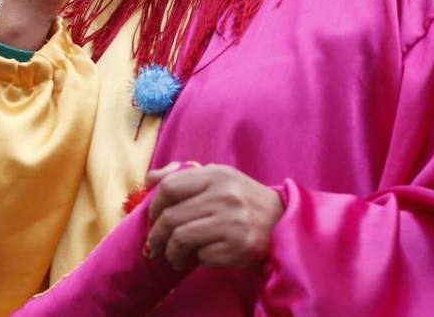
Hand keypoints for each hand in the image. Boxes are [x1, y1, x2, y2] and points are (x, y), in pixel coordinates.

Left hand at [144, 163, 283, 269]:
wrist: (283, 222)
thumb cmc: (243, 200)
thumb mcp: (220, 178)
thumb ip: (185, 174)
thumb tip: (150, 178)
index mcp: (217, 175)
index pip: (170, 187)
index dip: (154, 205)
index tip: (153, 217)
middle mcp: (225, 196)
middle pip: (171, 217)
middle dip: (156, 236)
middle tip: (154, 245)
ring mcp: (233, 222)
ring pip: (181, 239)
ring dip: (171, 253)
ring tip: (174, 257)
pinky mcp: (239, 246)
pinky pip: (202, 256)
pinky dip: (197, 259)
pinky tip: (202, 257)